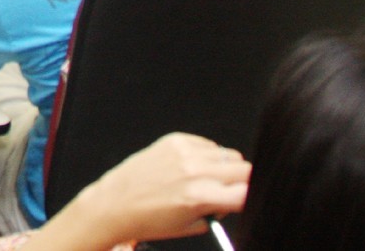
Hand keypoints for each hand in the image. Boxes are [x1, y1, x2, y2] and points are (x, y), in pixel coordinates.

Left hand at [51, 133, 248, 246]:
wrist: (115, 203)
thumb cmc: (148, 219)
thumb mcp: (190, 225)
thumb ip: (218, 210)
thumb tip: (235, 199)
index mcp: (200, 196)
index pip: (247, 191)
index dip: (249, 198)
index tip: (245, 201)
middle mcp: (194, 171)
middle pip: (244, 169)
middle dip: (240, 182)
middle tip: (226, 192)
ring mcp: (183, 152)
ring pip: (228, 154)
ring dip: (225, 168)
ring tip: (205, 181)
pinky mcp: (173, 140)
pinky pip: (206, 144)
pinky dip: (206, 155)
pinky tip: (191, 168)